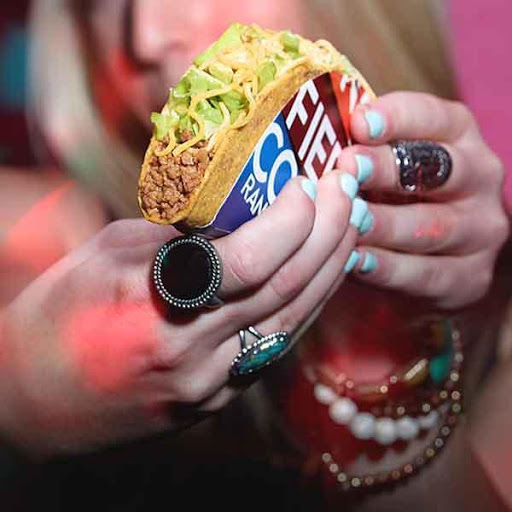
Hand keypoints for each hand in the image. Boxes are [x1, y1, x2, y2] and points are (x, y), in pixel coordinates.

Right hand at [0, 173, 358, 455]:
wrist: (34, 402)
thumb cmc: (57, 318)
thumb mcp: (106, 255)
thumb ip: (176, 234)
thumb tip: (237, 207)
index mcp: (153, 308)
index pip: (246, 262)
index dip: (290, 218)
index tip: (308, 181)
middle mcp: (191, 355)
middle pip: (284, 288)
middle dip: (328, 231)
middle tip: (347, 187)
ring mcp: (209, 385)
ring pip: (292, 320)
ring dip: (329, 266)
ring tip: (350, 221)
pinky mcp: (217, 399)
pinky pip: (275, 346)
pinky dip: (306, 303)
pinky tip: (322, 270)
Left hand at [338, 92, 508, 308]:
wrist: (425, 255)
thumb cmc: (391, 195)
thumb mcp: (381, 163)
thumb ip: (360, 150)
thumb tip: (311, 139)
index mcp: (457, 136)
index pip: (433, 118)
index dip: (396, 119)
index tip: (359, 123)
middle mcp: (479, 178)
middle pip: (436, 171)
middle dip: (387, 170)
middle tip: (347, 169)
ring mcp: (480, 230)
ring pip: (431, 227)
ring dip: (384, 225)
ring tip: (347, 222)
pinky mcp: (471, 275)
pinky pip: (426, 273)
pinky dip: (387, 268)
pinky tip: (355, 261)